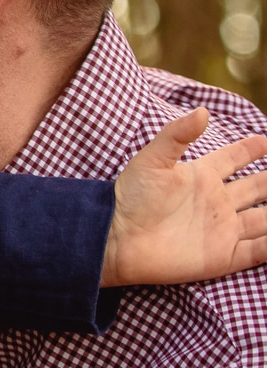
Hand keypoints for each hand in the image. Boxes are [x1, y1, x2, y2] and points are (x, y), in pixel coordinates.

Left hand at [104, 110, 266, 286]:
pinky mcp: (222, 256)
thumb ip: (177, 135)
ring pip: (265, 220)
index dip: (252, 149)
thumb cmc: (129, 198)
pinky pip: (259, 251)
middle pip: (258, 188)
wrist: (116, 238)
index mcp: (201, 177)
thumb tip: (203, 111)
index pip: (234, 158)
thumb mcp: (152, 161)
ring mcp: (222, 230)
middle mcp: (217, 202)